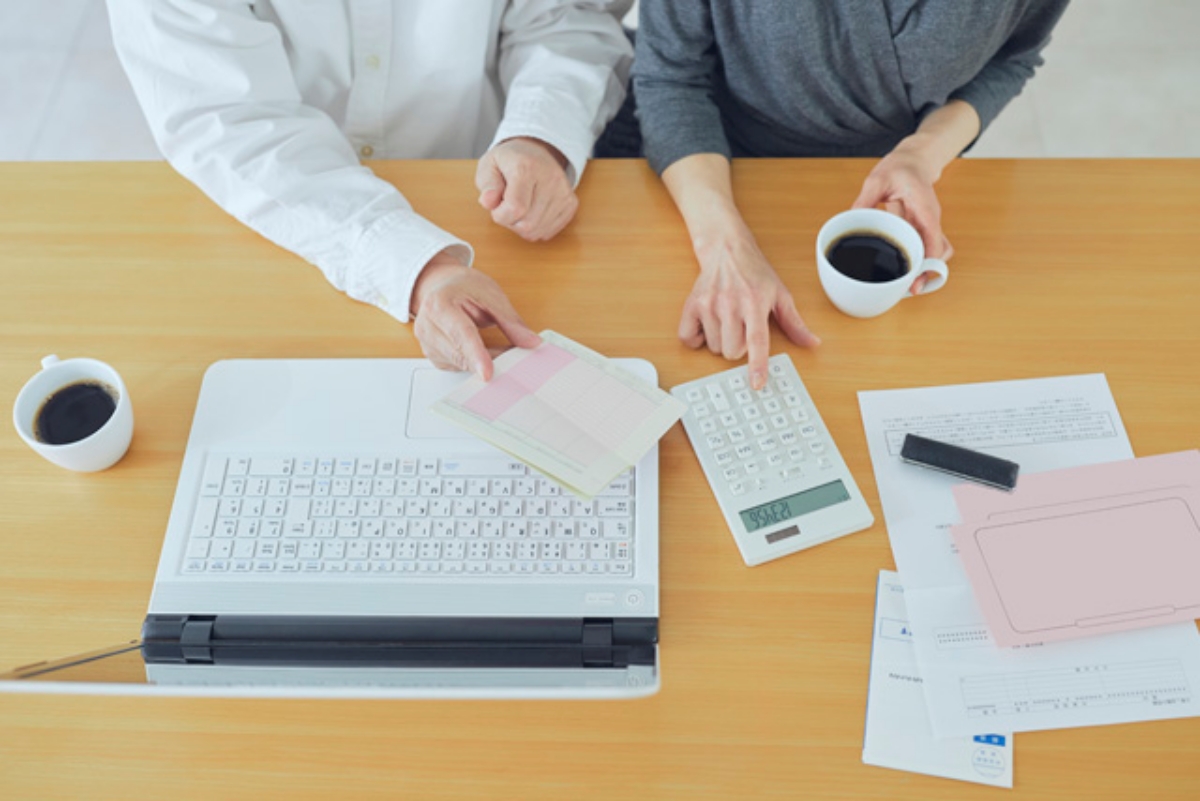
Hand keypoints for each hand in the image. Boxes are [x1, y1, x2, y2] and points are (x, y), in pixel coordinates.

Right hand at [410, 252, 540, 379]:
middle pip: (459, 354)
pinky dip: (473, 363)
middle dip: (488, 360)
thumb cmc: (464, 287)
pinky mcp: (433, 356)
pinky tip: (481, 353)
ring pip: (459, 364)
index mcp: (439, 304)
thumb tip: (531, 342)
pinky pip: (457, 367)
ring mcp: (427, 343)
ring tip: (498, 351)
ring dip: (482, 362)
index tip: (487, 373)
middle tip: (513, 360)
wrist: (442, 286)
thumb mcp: (492, 296)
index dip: (476, 355)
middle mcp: (427, 326)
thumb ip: (511, 322)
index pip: (460, 334)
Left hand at [475, 137, 578, 241]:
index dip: (500, 215)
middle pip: (527, 224)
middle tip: (508, 205)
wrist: (536, 150)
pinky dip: (536, 228)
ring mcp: (563, 192)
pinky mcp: (571, 204)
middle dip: (510, 221)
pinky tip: (532, 211)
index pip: (515, 208)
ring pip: (537, 231)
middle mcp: (550, 179)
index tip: (497, 205)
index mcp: (527, 167)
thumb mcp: (489, 165)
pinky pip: (548, 232)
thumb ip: (487, 184)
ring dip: (522, 226)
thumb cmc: (510, 161)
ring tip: (520, 207)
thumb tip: (488, 202)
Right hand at [680, 233, 819, 389]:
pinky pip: (688, 338)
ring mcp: (708, 304)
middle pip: (732, 351)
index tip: (756, 383)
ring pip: (714, 347)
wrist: (726, 249)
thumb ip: (794, 323)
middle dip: (739, 348)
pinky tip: (707, 326)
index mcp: (755, 302)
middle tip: (742, 330)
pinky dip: (697, 338)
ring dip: (721, 341)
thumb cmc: (754, 273)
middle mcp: (730, 303)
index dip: (757, 364)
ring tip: (726, 321)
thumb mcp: (780, 295)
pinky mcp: (692, 305)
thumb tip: (812, 343)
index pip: (757, 340)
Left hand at [852, 147, 953, 293]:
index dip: (928, 261)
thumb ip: (865, 199)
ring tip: (906, 284)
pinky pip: (923, 248)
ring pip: (934, 253)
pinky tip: (902, 269)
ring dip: (923, 268)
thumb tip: (852, 218)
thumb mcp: (877, 179)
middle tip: (909, 289)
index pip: (934, 239)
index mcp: (925, 208)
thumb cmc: (899, 168)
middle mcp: (930, 219)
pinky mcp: (920, 228)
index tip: (917, 277)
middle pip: (938, 251)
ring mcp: (927, 225)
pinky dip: (916, 260)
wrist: (912, 161)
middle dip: (926, 271)